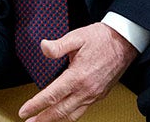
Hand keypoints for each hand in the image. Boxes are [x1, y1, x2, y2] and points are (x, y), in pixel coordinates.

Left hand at [17, 22, 137, 121]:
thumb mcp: (77, 36)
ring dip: (56, 120)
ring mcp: (94, 94)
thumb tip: (43, 46)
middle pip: (60, 111)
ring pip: (72, 115)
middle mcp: (86, 89)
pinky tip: (63, 115)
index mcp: (77, 76)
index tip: (24, 111)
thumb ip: (58, 45)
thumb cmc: (102, 38)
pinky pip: (82, 110)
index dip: (36, 105)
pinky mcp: (100, 95)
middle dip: (43, 119)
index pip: (52, 96)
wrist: (124, 42)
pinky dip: (70, 116)